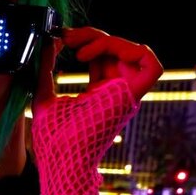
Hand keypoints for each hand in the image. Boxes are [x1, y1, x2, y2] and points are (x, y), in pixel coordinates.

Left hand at [29, 27, 163, 173]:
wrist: (59, 159)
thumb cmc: (52, 139)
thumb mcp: (44, 94)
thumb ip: (47, 68)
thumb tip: (51, 41)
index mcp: (99, 93)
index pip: (103, 56)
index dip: (87, 40)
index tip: (62, 37)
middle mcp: (116, 92)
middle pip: (117, 49)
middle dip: (92, 35)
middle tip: (67, 37)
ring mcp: (126, 95)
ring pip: (133, 51)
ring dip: (106, 40)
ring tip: (77, 50)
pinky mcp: (132, 98)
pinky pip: (151, 66)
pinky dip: (131, 49)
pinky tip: (97, 54)